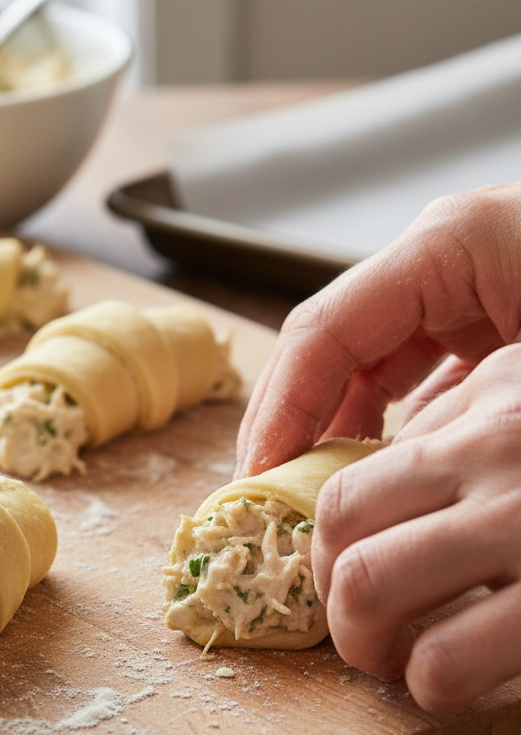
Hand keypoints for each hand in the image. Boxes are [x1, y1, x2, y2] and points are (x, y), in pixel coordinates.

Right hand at [235, 183, 520, 477]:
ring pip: (356, 364)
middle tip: (259, 488)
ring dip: (323, 426)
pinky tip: (359, 469)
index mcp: (448, 246)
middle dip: (283, 419)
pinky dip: (376, 423)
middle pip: (323, 344)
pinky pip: (402, 376)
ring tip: (298, 486)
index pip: (323, 329)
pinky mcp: (475, 324)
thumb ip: (452, 412)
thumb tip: (373, 478)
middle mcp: (435, 265)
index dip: (281, 408)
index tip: (259, 472)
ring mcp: (453, 294)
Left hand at [312, 343, 520, 714]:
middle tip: (363, 638)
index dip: (323, 551)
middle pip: (349, 543)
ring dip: (379, 653)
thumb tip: (371, 494)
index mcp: (495, 407)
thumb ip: (468, 427)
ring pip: (379, 594)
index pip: (351, 486)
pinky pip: (458, 659)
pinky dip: (440, 685)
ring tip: (407, 671)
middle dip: (337, 607)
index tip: (334, 581)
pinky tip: (462, 691)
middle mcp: (506, 454)